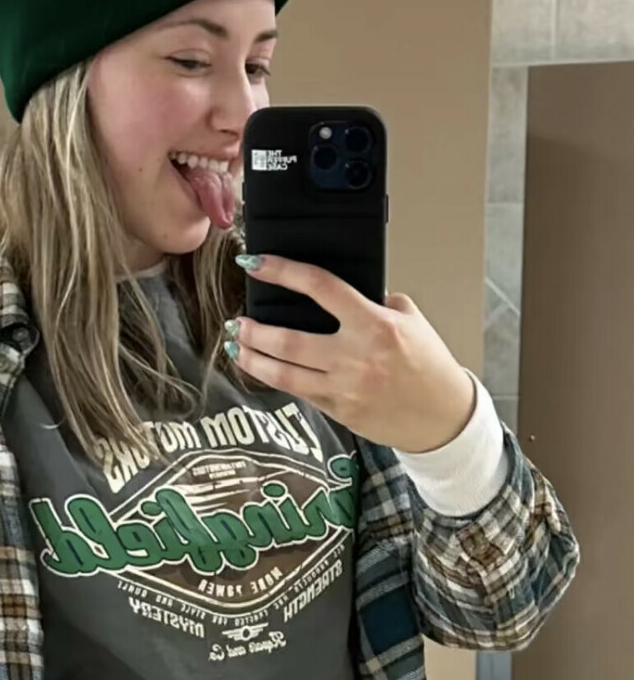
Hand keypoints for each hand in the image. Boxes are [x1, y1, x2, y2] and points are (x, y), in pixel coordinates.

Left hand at [229, 255, 475, 452]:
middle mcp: (356, 357)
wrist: (442, 417)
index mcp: (376, 325)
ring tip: (238, 346)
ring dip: (254, 359)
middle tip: (238, 321)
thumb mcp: (411, 321)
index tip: (257, 262)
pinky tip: (264, 369)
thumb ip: (376, 303)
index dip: (283, 271)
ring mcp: (345, 388)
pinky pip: (299, 392)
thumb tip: (341, 294)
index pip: (321, 287)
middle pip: (290, 340)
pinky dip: (277, 379)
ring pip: (285, 373)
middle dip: (256, 330)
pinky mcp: (339, 411)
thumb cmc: (428, 367)